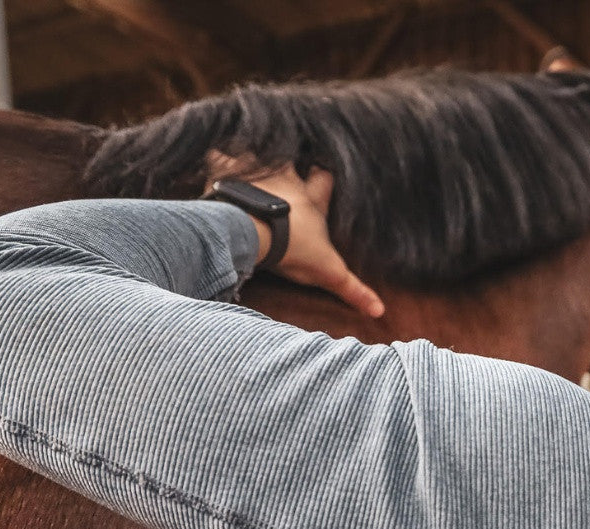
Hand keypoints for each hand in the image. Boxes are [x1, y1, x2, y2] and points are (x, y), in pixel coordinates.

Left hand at [208, 154, 383, 317]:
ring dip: (251, 159)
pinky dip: (214, 158)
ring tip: (242, 164)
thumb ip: (353, 290)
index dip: (323, 179)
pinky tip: (210, 161)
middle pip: (291, 163)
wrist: (257, 232)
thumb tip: (379, 311)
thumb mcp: (328, 272)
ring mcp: (257, 173)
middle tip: (281, 167)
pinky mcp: (227, 173)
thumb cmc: (295, 248)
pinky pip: (218, 155)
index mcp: (310, 199)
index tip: (322, 175)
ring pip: (256, 156)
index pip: (324, 180)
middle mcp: (286, 180)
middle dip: (288, 163)